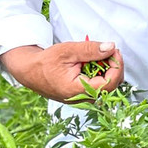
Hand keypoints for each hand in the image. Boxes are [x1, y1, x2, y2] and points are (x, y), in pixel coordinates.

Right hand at [0, 40, 123, 102]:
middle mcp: (81, 99)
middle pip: (111, 87)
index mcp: (77, 91)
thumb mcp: (68, 51)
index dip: (116, 66)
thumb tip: (111, 48)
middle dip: (114, 67)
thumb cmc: (45, 62)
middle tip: (109, 51)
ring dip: (108, 70)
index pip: (109, 83)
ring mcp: (82, 100)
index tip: (115, 52)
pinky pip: (99, 87)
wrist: (30, 71)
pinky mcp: (82, 96)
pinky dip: (101, 74)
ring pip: (106, 87)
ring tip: (99, 56)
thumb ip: (90, 50)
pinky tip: (94, 63)